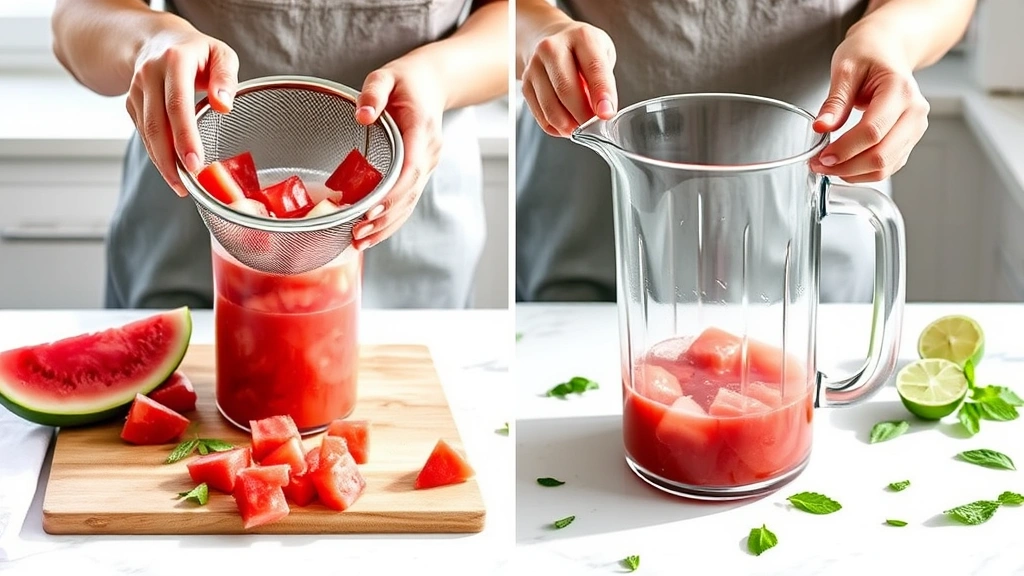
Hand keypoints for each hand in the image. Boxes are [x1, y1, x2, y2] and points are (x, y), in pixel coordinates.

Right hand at [127, 25, 238, 196]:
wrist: (158, 40)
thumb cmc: (198, 52)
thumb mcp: (221, 54)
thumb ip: (226, 77)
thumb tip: (223, 106)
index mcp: (175, 60)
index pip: (177, 104)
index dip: (185, 136)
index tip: (196, 162)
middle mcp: (149, 73)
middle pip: (156, 123)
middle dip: (170, 159)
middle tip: (187, 185)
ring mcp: (136, 89)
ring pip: (146, 132)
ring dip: (162, 162)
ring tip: (181, 186)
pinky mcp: (131, 103)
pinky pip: (143, 133)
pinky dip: (156, 154)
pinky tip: (171, 170)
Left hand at [350, 53, 445, 250]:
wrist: (433, 83)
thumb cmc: (406, 81)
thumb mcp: (387, 76)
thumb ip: (374, 92)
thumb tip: (363, 116)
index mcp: (421, 132)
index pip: (411, 169)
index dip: (392, 194)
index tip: (371, 209)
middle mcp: (428, 154)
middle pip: (409, 194)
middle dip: (384, 218)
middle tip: (357, 233)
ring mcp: (426, 165)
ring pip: (409, 203)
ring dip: (387, 225)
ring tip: (360, 241)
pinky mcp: (419, 172)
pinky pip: (407, 200)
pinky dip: (391, 219)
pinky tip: (372, 232)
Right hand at [520, 19, 616, 137]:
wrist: (553, 40)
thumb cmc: (583, 51)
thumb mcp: (602, 55)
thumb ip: (603, 81)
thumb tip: (600, 113)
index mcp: (581, 37)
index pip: (593, 67)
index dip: (601, 93)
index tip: (606, 114)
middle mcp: (553, 47)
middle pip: (566, 89)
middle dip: (582, 115)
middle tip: (594, 128)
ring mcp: (535, 65)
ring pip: (550, 105)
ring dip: (567, 124)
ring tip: (580, 129)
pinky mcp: (525, 83)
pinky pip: (539, 114)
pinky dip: (554, 127)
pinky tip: (565, 125)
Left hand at [810, 24, 929, 183]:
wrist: (888, 49)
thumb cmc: (869, 54)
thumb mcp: (845, 69)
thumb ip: (835, 101)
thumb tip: (821, 128)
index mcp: (900, 91)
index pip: (873, 131)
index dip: (845, 150)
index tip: (821, 157)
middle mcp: (914, 112)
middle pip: (882, 155)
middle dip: (846, 167)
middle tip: (818, 165)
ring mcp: (915, 128)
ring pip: (886, 166)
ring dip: (853, 173)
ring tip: (827, 167)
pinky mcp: (908, 139)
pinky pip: (888, 166)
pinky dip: (864, 172)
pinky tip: (843, 166)